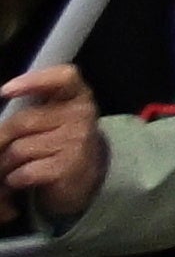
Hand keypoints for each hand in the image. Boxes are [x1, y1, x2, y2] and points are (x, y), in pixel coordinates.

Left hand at [0, 67, 91, 211]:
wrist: (84, 176)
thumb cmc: (57, 140)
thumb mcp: (52, 116)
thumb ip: (31, 108)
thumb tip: (1, 110)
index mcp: (77, 94)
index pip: (64, 77)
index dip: (34, 81)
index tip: (5, 90)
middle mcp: (82, 114)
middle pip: (23, 122)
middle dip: (1, 139)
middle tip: (0, 147)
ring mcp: (78, 141)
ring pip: (18, 150)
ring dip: (4, 163)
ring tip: (9, 167)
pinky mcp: (69, 167)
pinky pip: (24, 172)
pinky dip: (14, 179)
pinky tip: (19, 179)